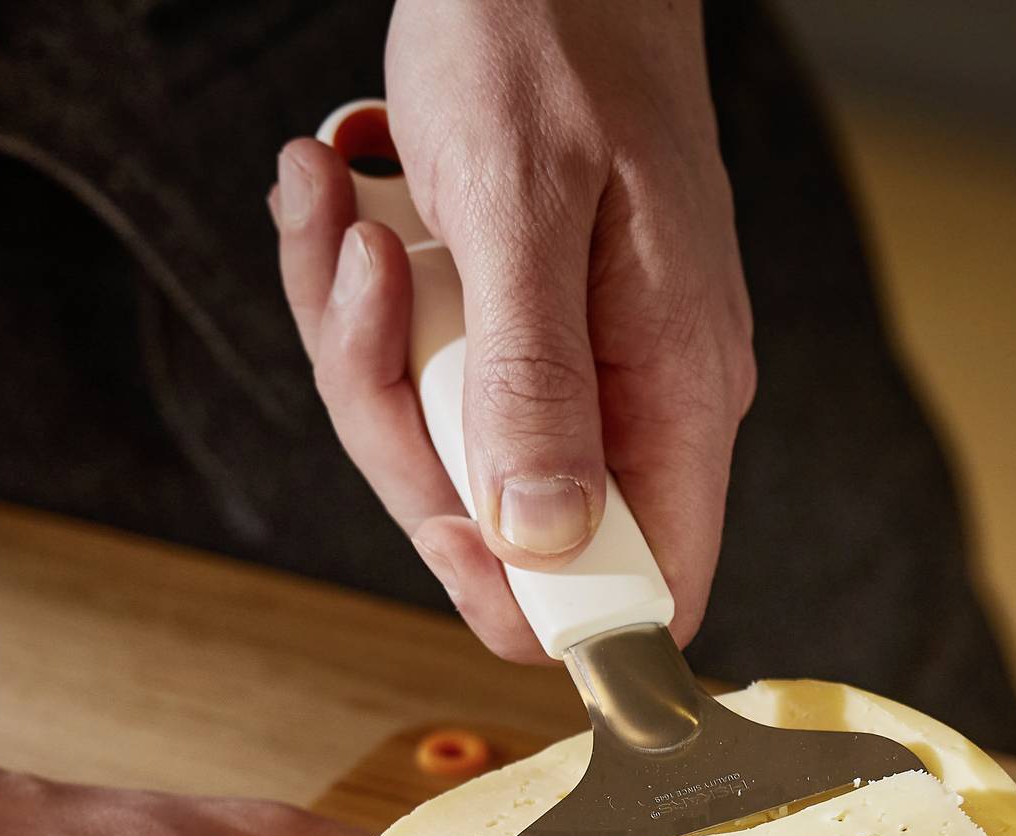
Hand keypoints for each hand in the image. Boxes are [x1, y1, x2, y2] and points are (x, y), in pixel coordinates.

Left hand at [272, 0, 753, 661]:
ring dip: (351, 328)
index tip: (439, 526)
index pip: (643, 592)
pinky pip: (408, 363)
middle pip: (493, 523)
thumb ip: (535, 385)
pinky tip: (338, 193)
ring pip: (428, 441)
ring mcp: (566, 359)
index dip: (531, 600)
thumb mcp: (525, 209)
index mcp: (676, 390)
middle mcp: (633, 395)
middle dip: (390, 414)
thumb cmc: (552, 36)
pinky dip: (352, 284)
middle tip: (363, 277)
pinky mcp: (504, 319)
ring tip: (339, 208)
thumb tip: (540, 546)